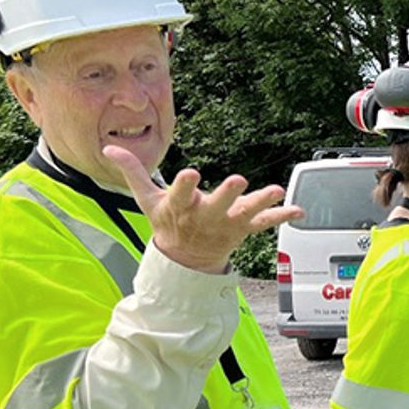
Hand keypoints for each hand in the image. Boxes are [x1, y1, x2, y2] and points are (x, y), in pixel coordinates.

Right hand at [102, 144, 303, 273]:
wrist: (185, 260)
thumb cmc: (167, 222)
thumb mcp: (146, 199)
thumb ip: (132, 171)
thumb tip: (109, 148)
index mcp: (180, 208)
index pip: (181, 194)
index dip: (185, 185)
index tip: (191, 173)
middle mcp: (205, 217)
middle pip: (217, 204)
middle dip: (227, 193)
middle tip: (238, 180)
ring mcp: (226, 224)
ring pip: (245, 213)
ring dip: (261, 201)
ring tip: (276, 190)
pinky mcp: (243, 229)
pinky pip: (265, 223)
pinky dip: (282, 216)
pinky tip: (299, 210)